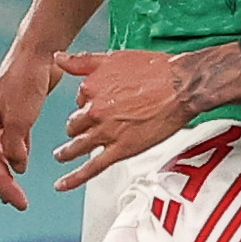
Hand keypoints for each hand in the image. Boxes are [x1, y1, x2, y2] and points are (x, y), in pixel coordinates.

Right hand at [0, 42, 66, 209]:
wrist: (38, 53)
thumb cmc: (25, 79)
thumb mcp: (19, 117)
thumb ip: (15, 145)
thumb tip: (16, 166)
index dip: (5, 185)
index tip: (18, 203)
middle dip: (5, 183)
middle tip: (19, 204)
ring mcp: (1, 117)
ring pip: (4, 150)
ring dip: (10, 170)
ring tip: (16, 192)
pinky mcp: (16, 112)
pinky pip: (14, 140)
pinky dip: (18, 153)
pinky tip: (22, 164)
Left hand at [54, 44, 240, 188]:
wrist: (181, 86)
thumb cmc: (155, 70)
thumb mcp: (113, 57)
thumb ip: (82, 62)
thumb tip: (58, 57)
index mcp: (91, 87)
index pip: (80, 99)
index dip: (88, 101)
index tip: (95, 103)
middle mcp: (95, 110)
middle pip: (75, 124)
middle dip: (78, 126)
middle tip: (80, 129)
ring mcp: (107, 132)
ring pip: (78, 146)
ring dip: (66, 152)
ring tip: (61, 156)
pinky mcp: (121, 149)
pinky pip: (92, 167)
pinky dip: (74, 178)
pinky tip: (62, 184)